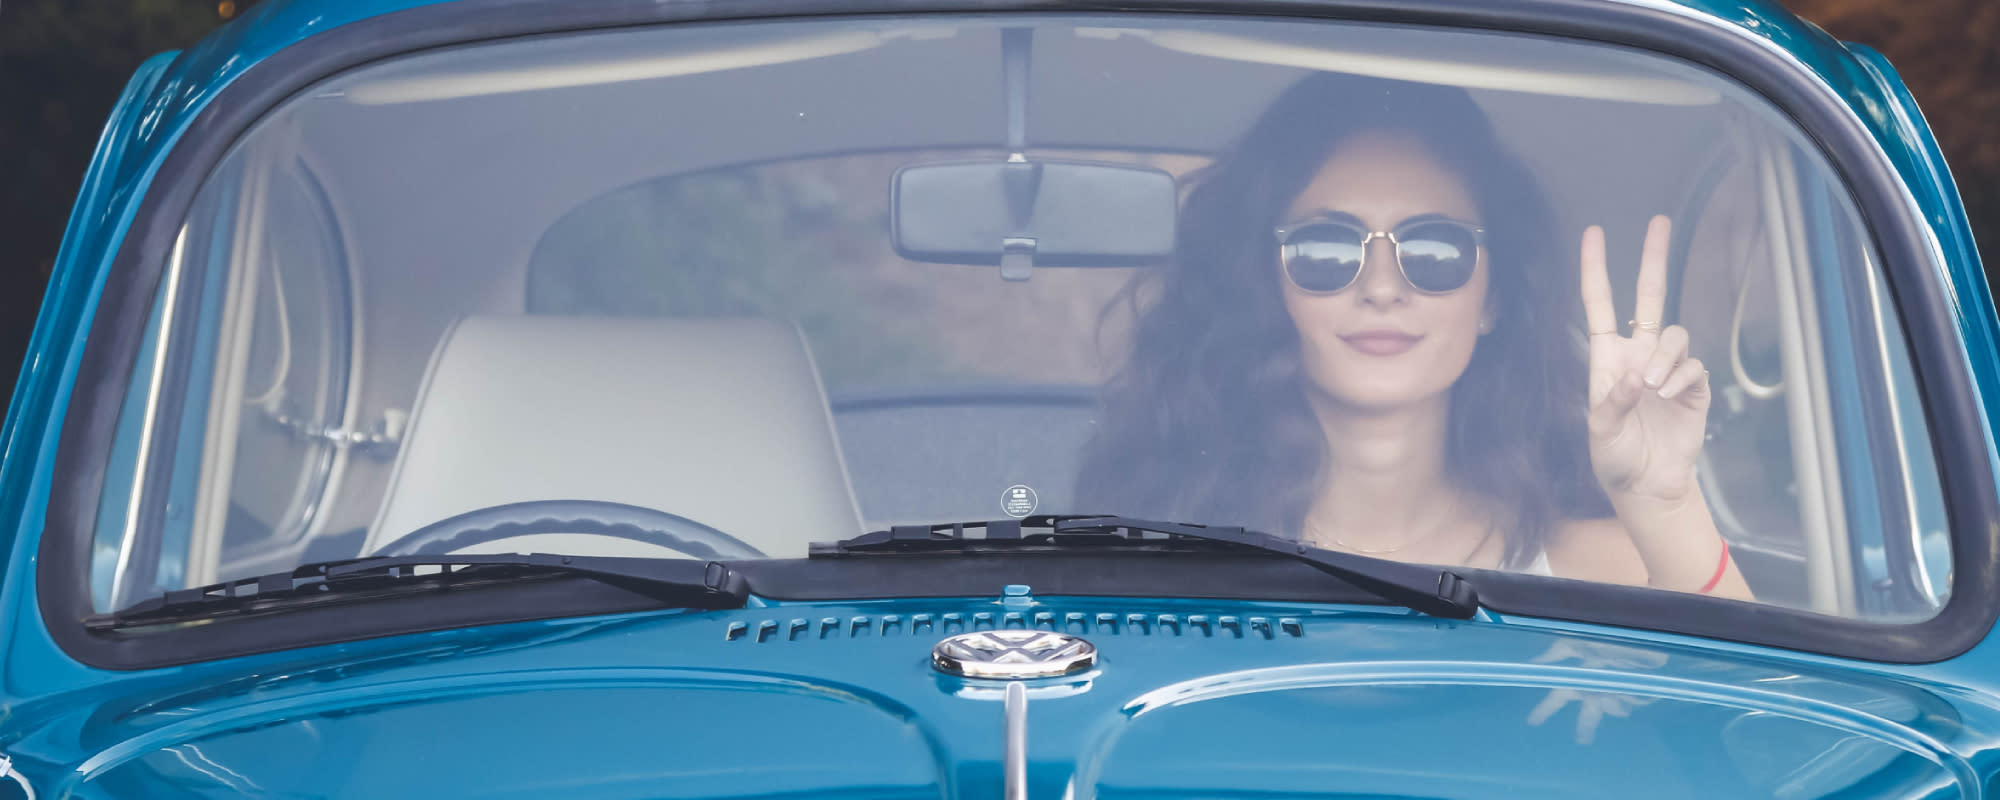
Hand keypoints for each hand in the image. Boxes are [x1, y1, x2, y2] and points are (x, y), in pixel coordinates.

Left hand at [1579, 215, 1709, 506]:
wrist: (1647, 484)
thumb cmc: (1615, 458)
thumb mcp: (1601, 432)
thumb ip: (1615, 402)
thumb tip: (1638, 376)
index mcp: (1607, 359)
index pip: (1599, 305)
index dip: (1595, 270)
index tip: (1593, 234)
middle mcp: (1638, 355)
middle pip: (1649, 297)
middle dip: (1653, 259)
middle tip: (1658, 222)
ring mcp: (1667, 368)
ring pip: (1675, 335)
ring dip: (1666, 356)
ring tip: (1655, 387)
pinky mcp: (1693, 386)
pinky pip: (1693, 365)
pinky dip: (1682, 377)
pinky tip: (1670, 396)